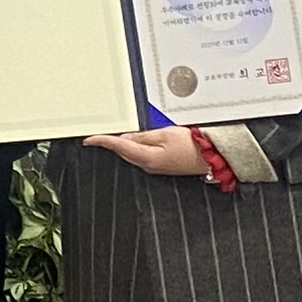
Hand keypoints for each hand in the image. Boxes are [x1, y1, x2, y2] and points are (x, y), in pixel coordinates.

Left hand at [86, 125, 209, 176]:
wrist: (212, 157)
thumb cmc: (193, 145)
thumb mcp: (166, 134)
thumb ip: (144, 136)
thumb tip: (127, 137)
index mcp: (148, 158)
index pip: (119, 146)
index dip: (103, 142)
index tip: (89, 139)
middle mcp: (148, 166)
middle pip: (123, 151)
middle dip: (111, 142)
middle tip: (98, 133)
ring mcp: (154, 167)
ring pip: (131, 154)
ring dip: (122, 144)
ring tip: (113, 134)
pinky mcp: (160, 166)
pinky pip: (141, 156)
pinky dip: (133, 148)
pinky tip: (133, 140)